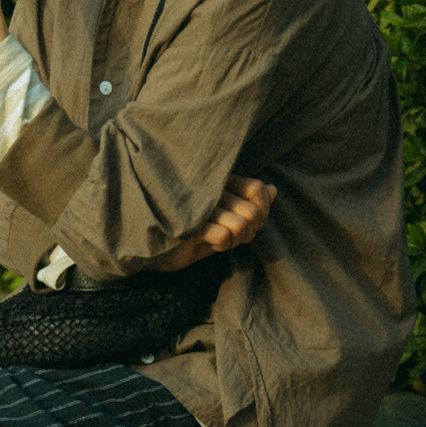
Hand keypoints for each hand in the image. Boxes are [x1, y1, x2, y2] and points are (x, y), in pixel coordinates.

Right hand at [152, 175, 276, 271]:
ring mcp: (199, 204)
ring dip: (233, 240)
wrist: (153, 245)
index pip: (258, 189)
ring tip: (217, 239)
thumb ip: (250, 204)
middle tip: (229, 236)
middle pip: (254, 211)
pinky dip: (221, 243)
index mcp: (219, 181)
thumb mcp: (224, 218)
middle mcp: (210, 188)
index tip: (245, 222)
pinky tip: (208, 242)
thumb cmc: (190, 230)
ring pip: (242, 224)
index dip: (261, 210)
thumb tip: (273, 190)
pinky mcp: (188, 222)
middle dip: (248, 232)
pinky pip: (224, 234)